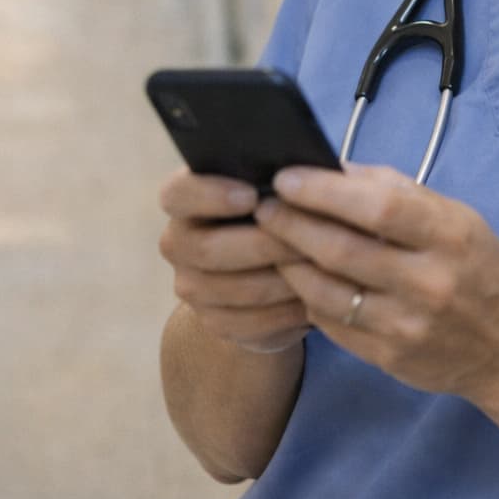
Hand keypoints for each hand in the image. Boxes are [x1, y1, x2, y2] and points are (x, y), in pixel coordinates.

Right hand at [158, 168, 310, 351]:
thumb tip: (299, 175)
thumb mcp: (275, 188)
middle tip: (308, 240)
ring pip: (237, 289)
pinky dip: (286, 311)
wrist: (267, 269)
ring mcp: (190, 286)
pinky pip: (250, 322)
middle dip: (264, 245)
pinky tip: (314, 298)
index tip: (251, 195)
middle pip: (208, 250)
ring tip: (321, 270)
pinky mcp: (213, 321)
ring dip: (283, 280)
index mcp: (184, 200)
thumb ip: (276, 180)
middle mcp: (178, 243)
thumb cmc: (276, 211)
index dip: (210, 195)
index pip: (178, 194)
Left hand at [254, 162, 498, 397]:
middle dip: (291, 224)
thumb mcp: (456, 217)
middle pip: (341, 249)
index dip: (324, 191)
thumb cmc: (477, 267)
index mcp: (450, 236)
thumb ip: (397, 191)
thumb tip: (331, 168)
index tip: (286, 178)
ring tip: (270, 239)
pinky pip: (331, 323)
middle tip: (263, 206)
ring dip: (289, 261)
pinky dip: (307, 296)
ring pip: (326, 291)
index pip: (378, 207)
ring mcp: (407, 326)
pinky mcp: (389, 358)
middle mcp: (430, 283)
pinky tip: (297, 276)